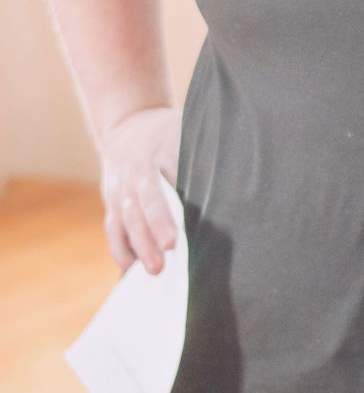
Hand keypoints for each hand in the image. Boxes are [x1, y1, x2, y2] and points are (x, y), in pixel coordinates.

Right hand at [98, 106, 181, 274]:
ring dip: (139, 246)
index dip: (171, 206)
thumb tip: (222, 189)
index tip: (179, 232)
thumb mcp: (183, 134)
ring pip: (126, 221)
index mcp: (157, 154)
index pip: (165, 182)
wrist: (126, 123)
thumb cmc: (166, 133)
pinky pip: (113, 229)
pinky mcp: (112, 203)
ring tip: (153, 270)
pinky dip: (120, 249)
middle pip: (144, 205)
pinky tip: (132, 268)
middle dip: (154, 230)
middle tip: (166, 255)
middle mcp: (135, 174)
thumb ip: (196, 160)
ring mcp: (120, 190)